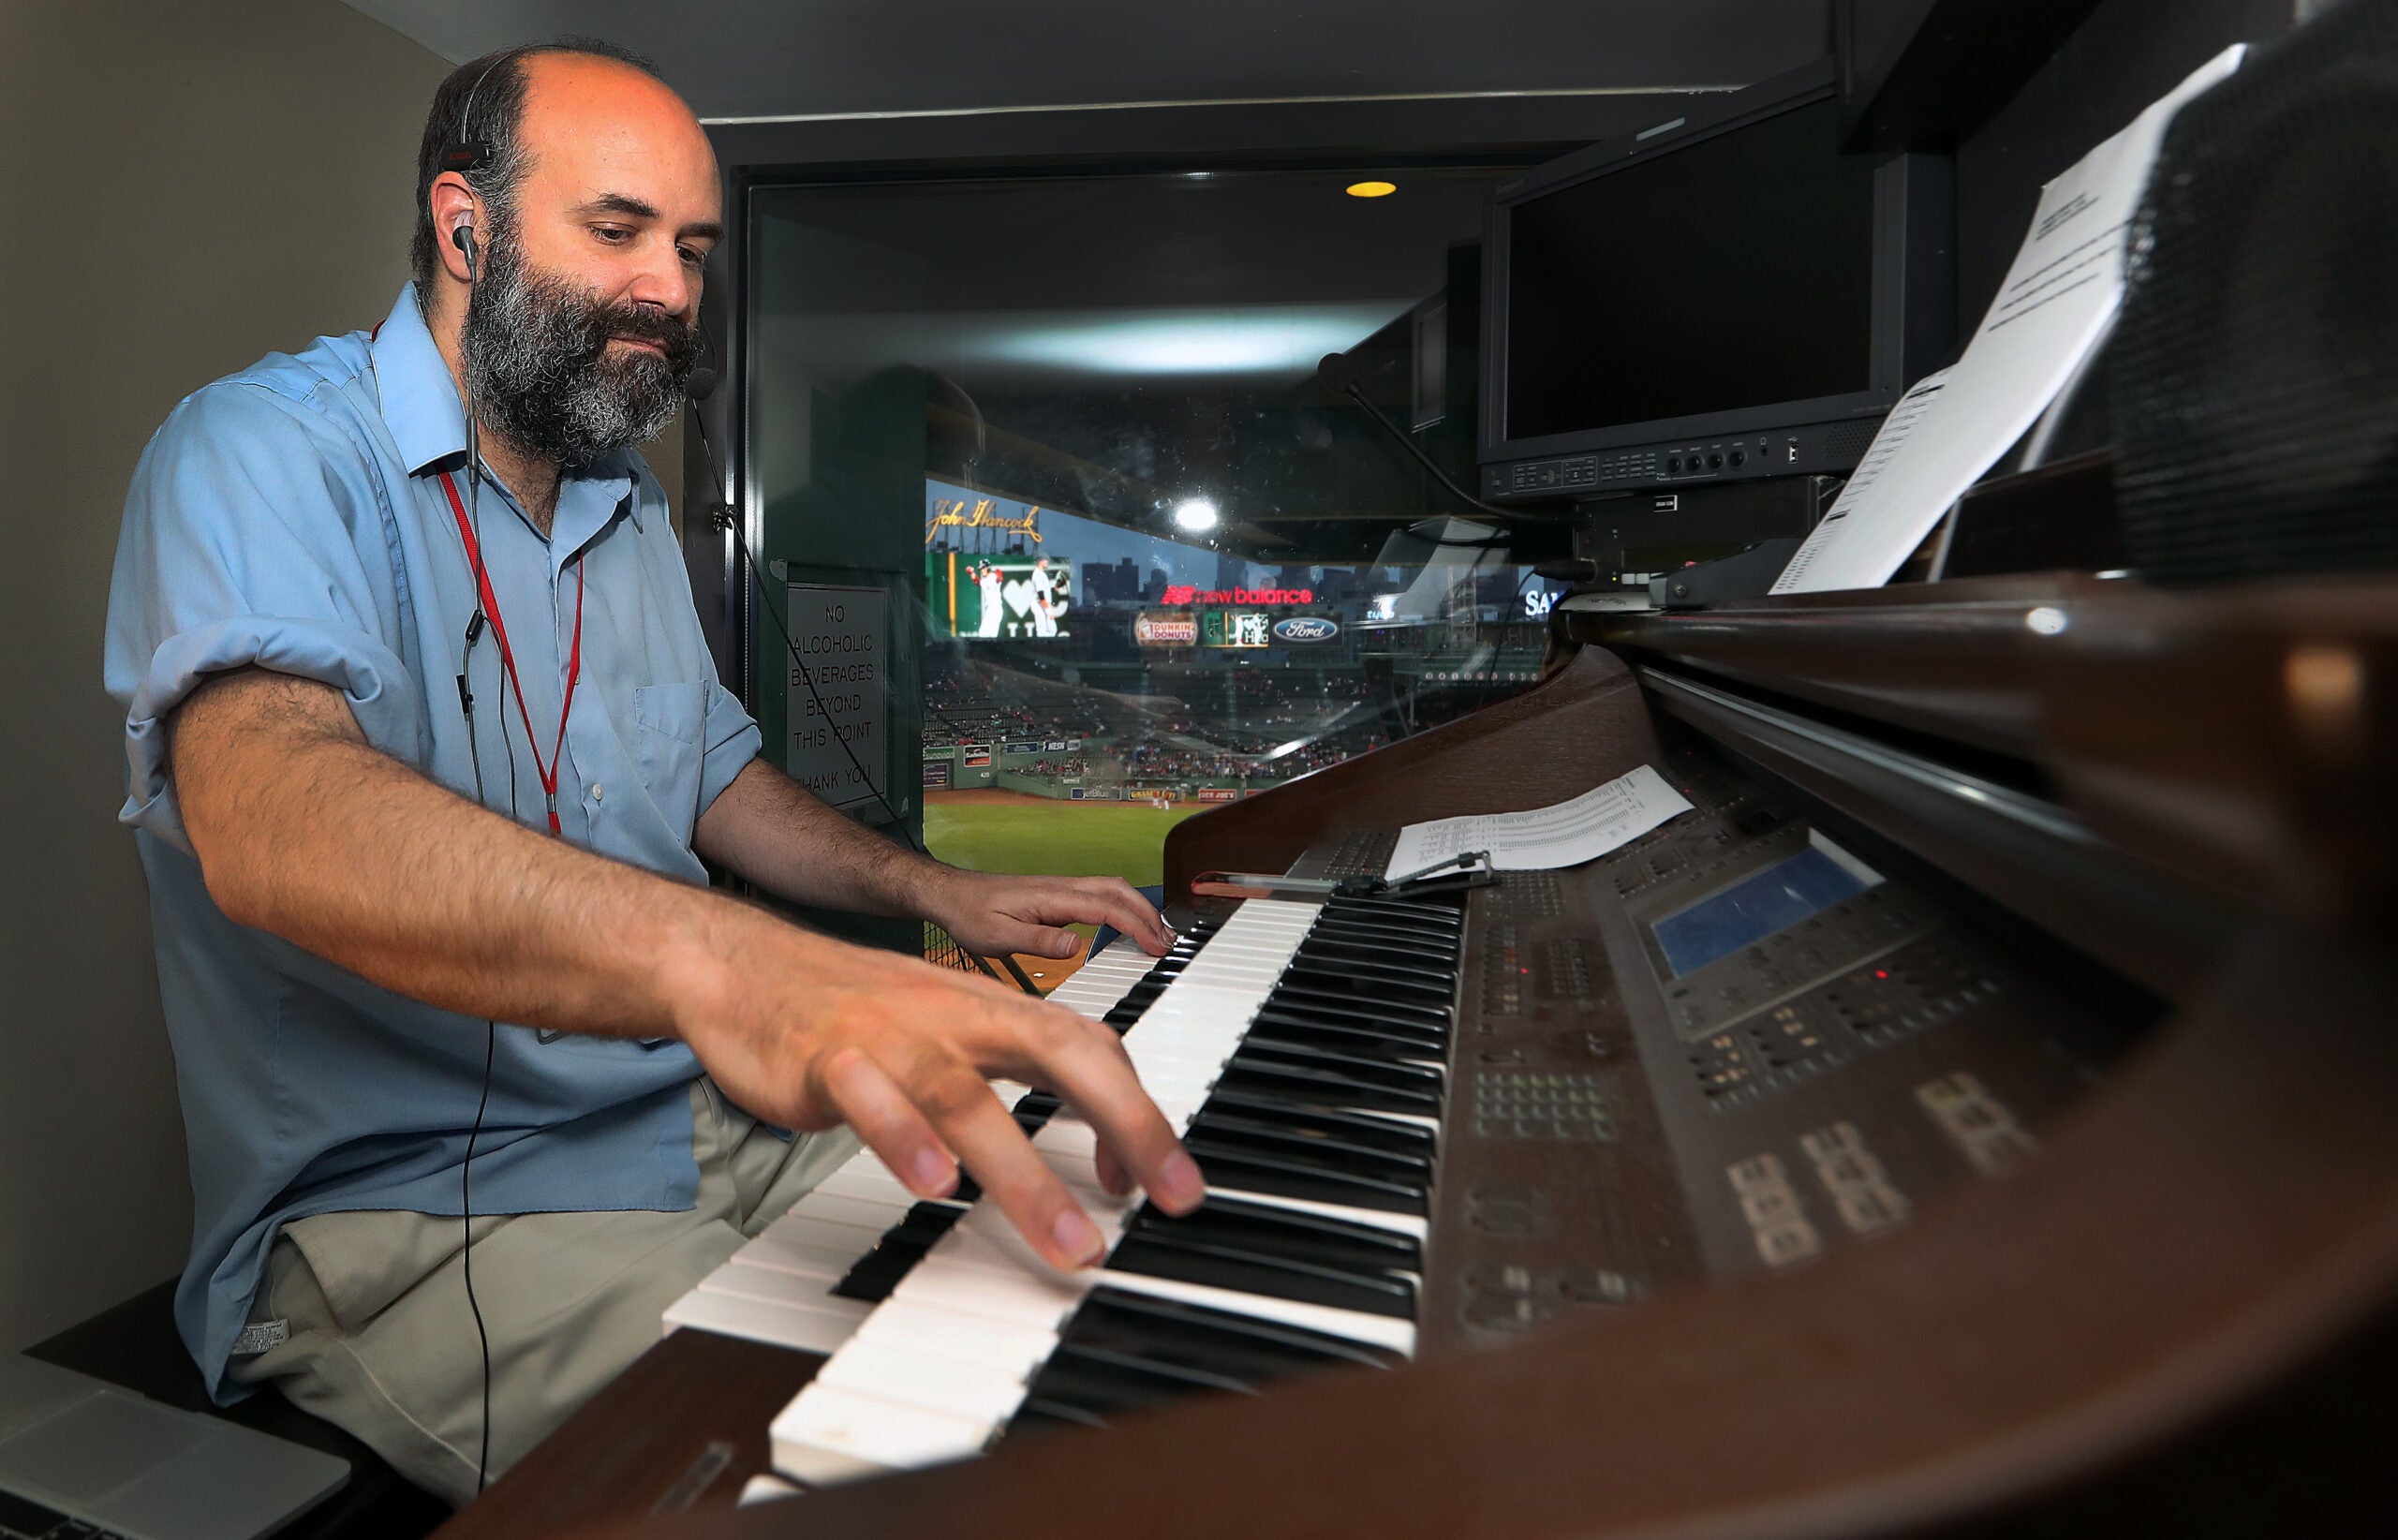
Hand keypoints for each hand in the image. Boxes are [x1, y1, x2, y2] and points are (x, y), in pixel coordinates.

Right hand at [671, 912, 1203, 1270]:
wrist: (744, 968)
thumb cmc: (857, 1005)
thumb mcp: (954, 1027)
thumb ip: (1022, 1069)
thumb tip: (1096, 1130)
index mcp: (991, 1010)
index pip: (1092, 1045)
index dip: (1137, 1108)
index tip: (1163, 1181)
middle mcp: (954, 1016)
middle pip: (1061, 1052)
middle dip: (1128, 1121)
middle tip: (1171, 1192)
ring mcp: (892, 1037)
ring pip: (968, 1098)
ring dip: (1026, 1176)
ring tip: (1069, 1240)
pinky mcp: (826, 1061)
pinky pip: (868, 1097)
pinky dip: (903, 1138)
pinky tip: (933, 1184)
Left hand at [923, 868, 1175, 959]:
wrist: (951, 895)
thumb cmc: (970, 915)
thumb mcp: (997, 936)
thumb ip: (1038, 942)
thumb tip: (1076, 946)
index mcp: (1053, 897)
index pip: (1107, 907)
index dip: (1137, 926)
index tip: (1156, 947)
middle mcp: (1063, 887)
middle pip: (1119, 890)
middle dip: (1148, 915)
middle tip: (1167, 943)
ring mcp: (1062, 889)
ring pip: (1113, 888)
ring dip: (1139, 908)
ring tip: (1156, 936)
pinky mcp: (1059, 895)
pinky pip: (1101, 895)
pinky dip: (1124, 907)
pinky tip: (1127, 925)